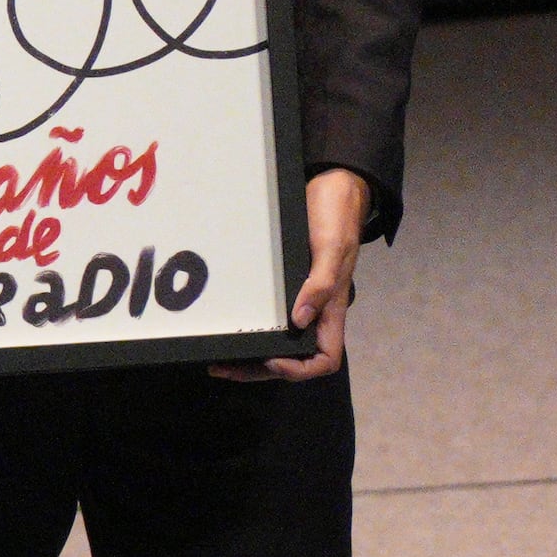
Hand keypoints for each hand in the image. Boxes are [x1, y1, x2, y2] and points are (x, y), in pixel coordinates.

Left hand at [217, 169, 372, 382]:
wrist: (333, 187)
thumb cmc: (337, 217)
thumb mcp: (332, 247)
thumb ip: (321, 284)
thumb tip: (300, 320)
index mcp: (333, 308)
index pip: (325, 359)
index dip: (299, 369)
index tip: (271, 357)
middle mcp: (317, 311)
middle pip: (294, 358)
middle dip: (261, 369)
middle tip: (224, 368)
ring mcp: (302, 300)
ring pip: (280, 344)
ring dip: (251, 357)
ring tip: (219, 362)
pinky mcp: (287, 286)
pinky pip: (272, 320)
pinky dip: (252, 332)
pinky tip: (230, 331)